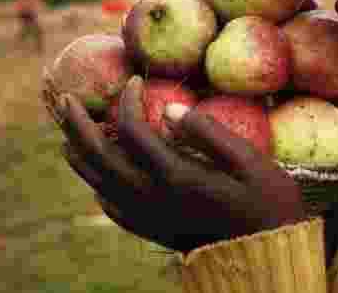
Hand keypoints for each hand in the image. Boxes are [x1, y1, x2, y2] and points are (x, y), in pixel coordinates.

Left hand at [58, 76, 306, 252]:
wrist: (270, 257)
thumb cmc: (270, 202)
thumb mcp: (251, 161)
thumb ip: (209, 133)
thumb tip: (170, 107)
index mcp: (177, 176)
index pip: (133, 131)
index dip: (128, 101)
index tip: (135, 80)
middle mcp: (154, 199)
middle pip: (100, 158)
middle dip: (79, 125)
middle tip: (66, 99)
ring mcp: (150, 218)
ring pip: (99, 183)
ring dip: (79, 154)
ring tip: (68, 131)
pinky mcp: (154, 231)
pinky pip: (112, 207)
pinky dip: (97, 185)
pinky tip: (98, 175)